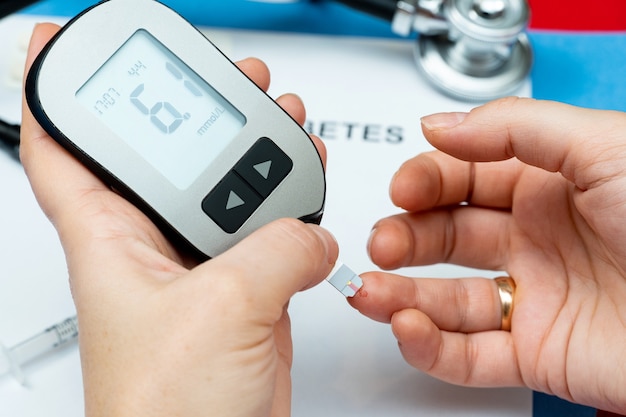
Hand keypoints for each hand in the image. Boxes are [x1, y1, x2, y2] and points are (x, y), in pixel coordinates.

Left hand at [21, 24, 337, 416]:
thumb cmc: (169, 413)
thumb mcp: (221, 308)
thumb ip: (274, 251)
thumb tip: (309, 236)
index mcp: (112, 241)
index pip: (59, 149)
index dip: (54, 89)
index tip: (56, 42)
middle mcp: (151, 249)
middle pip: (163, 156)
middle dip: (189, 108)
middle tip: (219, 74)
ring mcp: (201, 271)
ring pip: (223, 191)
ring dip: (252, 151)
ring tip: (278, 113)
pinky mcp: (242, 295)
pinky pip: (266, 233)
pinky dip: (291, 207)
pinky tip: (306, 184)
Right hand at [350, 97, 625, 412]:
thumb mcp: (601, 145)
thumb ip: (512, 128)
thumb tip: (437, 126)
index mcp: (548, 186)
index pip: (463, 179)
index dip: (426, 180)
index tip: (402, 185)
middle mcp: (535, 240)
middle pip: (446, 236)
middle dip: (405, 235)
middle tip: (383, 240)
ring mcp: (532, 298)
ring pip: (445, 297)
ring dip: (399, 294)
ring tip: (370, 290)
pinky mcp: (537, 353)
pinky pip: (468, 354)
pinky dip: (430, 346)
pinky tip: (409, 326)